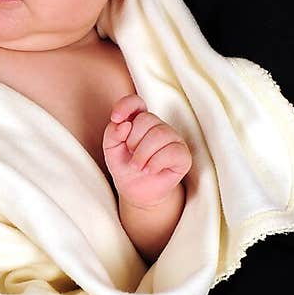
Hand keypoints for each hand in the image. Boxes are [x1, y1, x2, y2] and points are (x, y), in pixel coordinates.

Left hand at [103, 94, 191, 209]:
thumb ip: (112, 134)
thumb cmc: (125, 166)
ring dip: (143, 155)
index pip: (136, 102)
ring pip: (160, 134)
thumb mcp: (111, 150)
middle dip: (133, 141)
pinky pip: (172, 151)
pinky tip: (149, 170)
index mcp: (139, 120)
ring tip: (138, 167)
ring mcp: (173, 139)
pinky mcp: (182, 155)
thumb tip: (123, 125)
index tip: (116, 119)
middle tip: (130, 157)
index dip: (126, 106)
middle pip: (147, 120)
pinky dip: (156, 163)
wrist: (136, 191)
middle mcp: (158, 126)